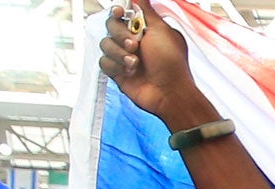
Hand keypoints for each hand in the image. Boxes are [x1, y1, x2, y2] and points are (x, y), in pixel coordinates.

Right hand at [99, 4, 211, 125]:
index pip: (122, 13)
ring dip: (120, 53)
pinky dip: (116, 66)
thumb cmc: (171, 64)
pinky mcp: (118, 72)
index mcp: (144, 29)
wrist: (169, 93)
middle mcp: (133, 41)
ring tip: (135, 63)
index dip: (118, 12)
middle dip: (120, 35)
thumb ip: (146, 10)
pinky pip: (104, 62)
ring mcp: (124, 57)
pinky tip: (129, 72)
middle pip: (111, 26)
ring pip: (105, 44)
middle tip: (135, 45)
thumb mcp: (162, 30)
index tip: (120, 13)